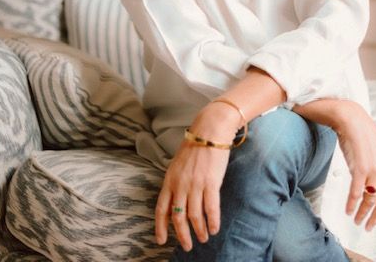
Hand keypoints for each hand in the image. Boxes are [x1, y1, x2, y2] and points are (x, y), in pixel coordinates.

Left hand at [155, 104, 239, 251]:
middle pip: (178, 217)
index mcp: (170, 179)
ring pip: (194, 216)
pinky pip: (211, 208)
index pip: (161, 208)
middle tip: (188, 245)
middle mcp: (180, 184)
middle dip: (182, 235)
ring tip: (204, 238)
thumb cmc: (195, 146)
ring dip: (200, 231)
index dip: (160, 227)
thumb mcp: (178, 164)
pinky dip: (213, 222)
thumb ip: (176, 183)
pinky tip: (215, 229)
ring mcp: (195, 184)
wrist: (210, 130)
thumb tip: (177, 202)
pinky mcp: (211, 182)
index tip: (161, 240)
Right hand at [332, 101, 375, 231]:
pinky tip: (348, 208)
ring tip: (356, 218)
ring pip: (370, 200)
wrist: (351, 118)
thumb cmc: (362, 134)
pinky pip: (356, 193)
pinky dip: (351, 204)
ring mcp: (374, 169)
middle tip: (367, 226)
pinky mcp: (360, 168)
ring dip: (362, 213)